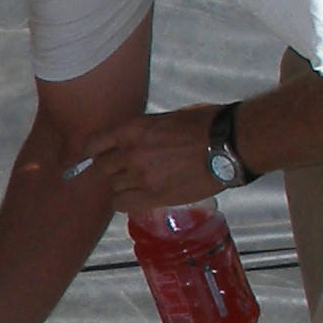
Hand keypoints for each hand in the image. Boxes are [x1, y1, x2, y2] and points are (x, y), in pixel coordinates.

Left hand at [69, 105, 219, 212]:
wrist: (229, 144)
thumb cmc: (204, 124)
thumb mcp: (165, 119)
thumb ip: (141, 132)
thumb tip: (128, 141)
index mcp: (133, 128)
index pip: (92, 143)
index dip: (93, 150)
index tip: (98, 153)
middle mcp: (131, 153)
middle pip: (101, 168)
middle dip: (110, 168)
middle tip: (125, 168)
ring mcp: (142, 177)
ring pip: (112, 188)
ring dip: (121, 185)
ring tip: (139, 182)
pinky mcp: (155, 197)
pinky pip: (123, 204)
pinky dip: (127, 201)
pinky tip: (140, 195)